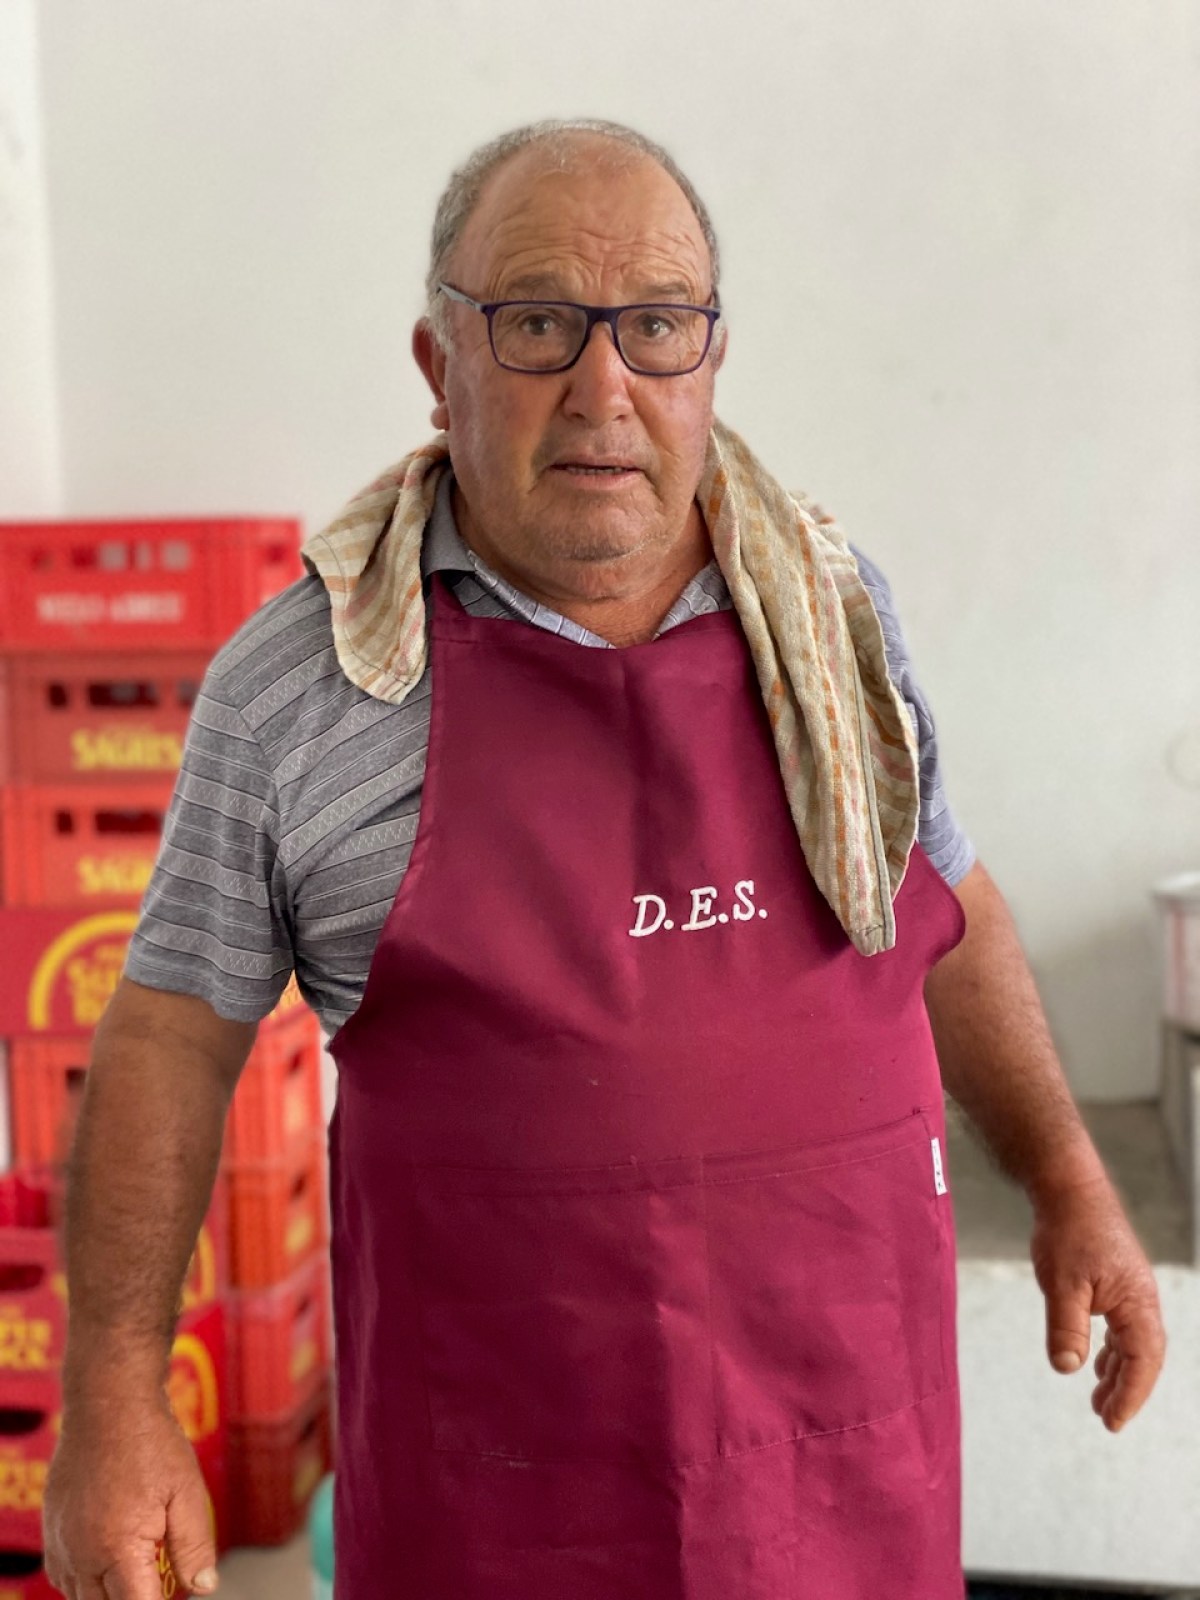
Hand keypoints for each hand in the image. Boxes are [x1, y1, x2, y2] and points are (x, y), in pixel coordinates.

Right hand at [43, 1398, 218, 1598]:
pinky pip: (64, 1577)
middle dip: (135, 1597)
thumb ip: (194, 1546)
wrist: (109, 1403)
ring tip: (139, 1566)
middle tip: (159, 1576)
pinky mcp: (52, 1531)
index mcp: (117, 1548)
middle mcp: (82, 1554)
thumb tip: (203, 1588)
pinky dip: (86, 1580)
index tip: (169, 1591)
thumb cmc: (150, 1442)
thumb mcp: (187, 1492)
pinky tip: (110, 1559)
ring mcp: (62, 1544)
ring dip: (109, 1593)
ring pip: (81, 1597)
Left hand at [1030, 1175, 1165, 1430]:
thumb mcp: (1062, 1283)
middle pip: (1142, 1357)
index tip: (1112, 1422)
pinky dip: (1110, 1349)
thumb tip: (1068, 1368)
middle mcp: (1140, 1299)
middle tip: (1104, 1419)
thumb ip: (1066, 1327)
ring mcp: (1128, 1290)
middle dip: (1126, 1390)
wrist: (1067, 1187)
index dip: (1131, 1395)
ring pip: (1131, 1343)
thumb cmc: (1068, 1230)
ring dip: (1117, 1372)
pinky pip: (1120, 1326)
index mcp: (1138, 1301)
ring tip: (1098, 1401)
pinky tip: (1094, 1362)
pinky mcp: (1113, 1282)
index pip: (1144, 1361)